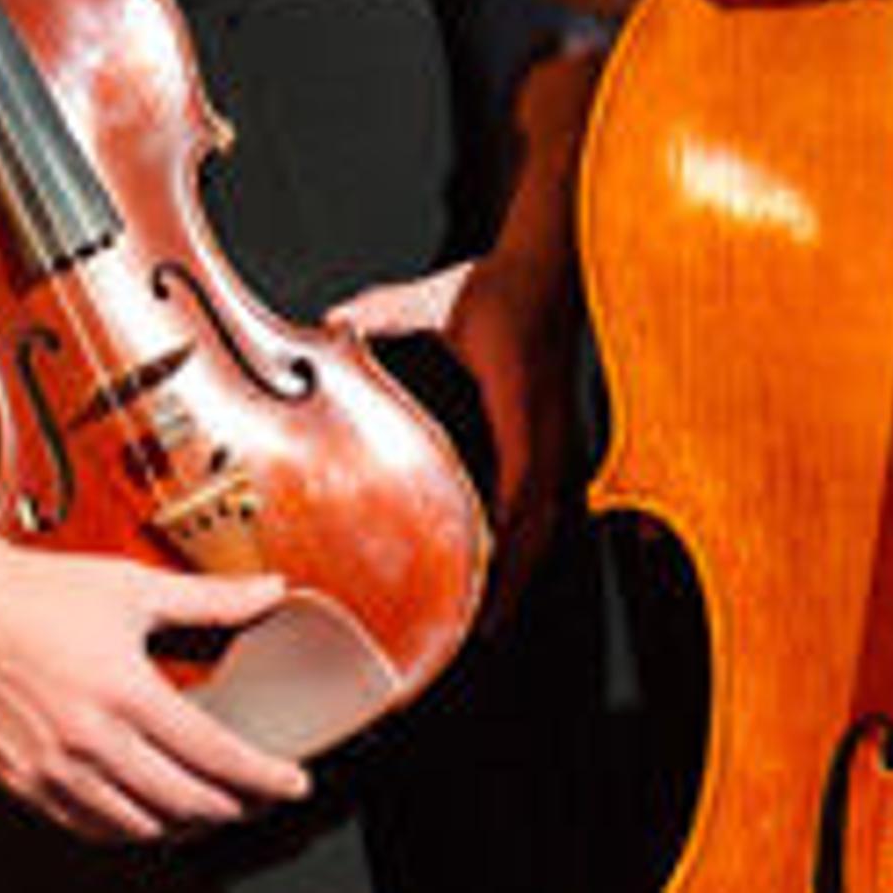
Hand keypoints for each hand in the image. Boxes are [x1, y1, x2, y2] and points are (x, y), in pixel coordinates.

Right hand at [0, 529, 308, 841]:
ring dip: (183, 826)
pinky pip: (87, 828)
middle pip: (184, 802)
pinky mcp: (21, 782)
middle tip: (257, 801)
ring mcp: (53, 769)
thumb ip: (209, 598)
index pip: (214, 754)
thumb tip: (270, 590)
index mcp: (125, 691)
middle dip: (232, 808)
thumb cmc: (41, 589)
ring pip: (138, 826)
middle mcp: (91, 740)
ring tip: (207, 810)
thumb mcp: (132, 585)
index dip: (262, 777)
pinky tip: (143, 815)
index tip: (292, 784)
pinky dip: (127, 830)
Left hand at [330, 248, 570, 592]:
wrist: (552, 263)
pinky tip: (514, 554)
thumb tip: (334, 324)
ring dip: (526, 565)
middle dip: (514, 583)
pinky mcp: (557, 431)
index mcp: (519, 409)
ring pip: (551, 519)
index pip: (519, 494)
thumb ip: (385, 312)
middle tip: (478, 629)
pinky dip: (534, 536)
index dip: (503, 550)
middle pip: (540, 527)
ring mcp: (558, 435)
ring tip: (496, 610)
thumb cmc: (503, 286)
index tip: (479, 591)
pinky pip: (552, 498)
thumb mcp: (440, 300)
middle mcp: (547, 433)